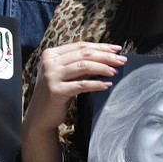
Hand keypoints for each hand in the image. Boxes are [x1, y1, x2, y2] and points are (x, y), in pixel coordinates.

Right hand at [21, 42, 124, 161]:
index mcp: (51, 54)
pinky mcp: (56, 90)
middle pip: (84, 54)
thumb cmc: (57, 92)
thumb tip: (107, 57)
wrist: (40, 115)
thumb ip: (80, 65)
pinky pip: (82, 84)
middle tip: (122, 60)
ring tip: (115, 71)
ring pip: (84, 66)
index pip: (80, 46)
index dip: (101, 46)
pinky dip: (96, 84)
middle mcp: (49, 62)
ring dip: (103, 68)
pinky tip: (107, 85)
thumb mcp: (66, 74)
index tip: (117, 49)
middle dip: (106, 56)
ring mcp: (51, 76)